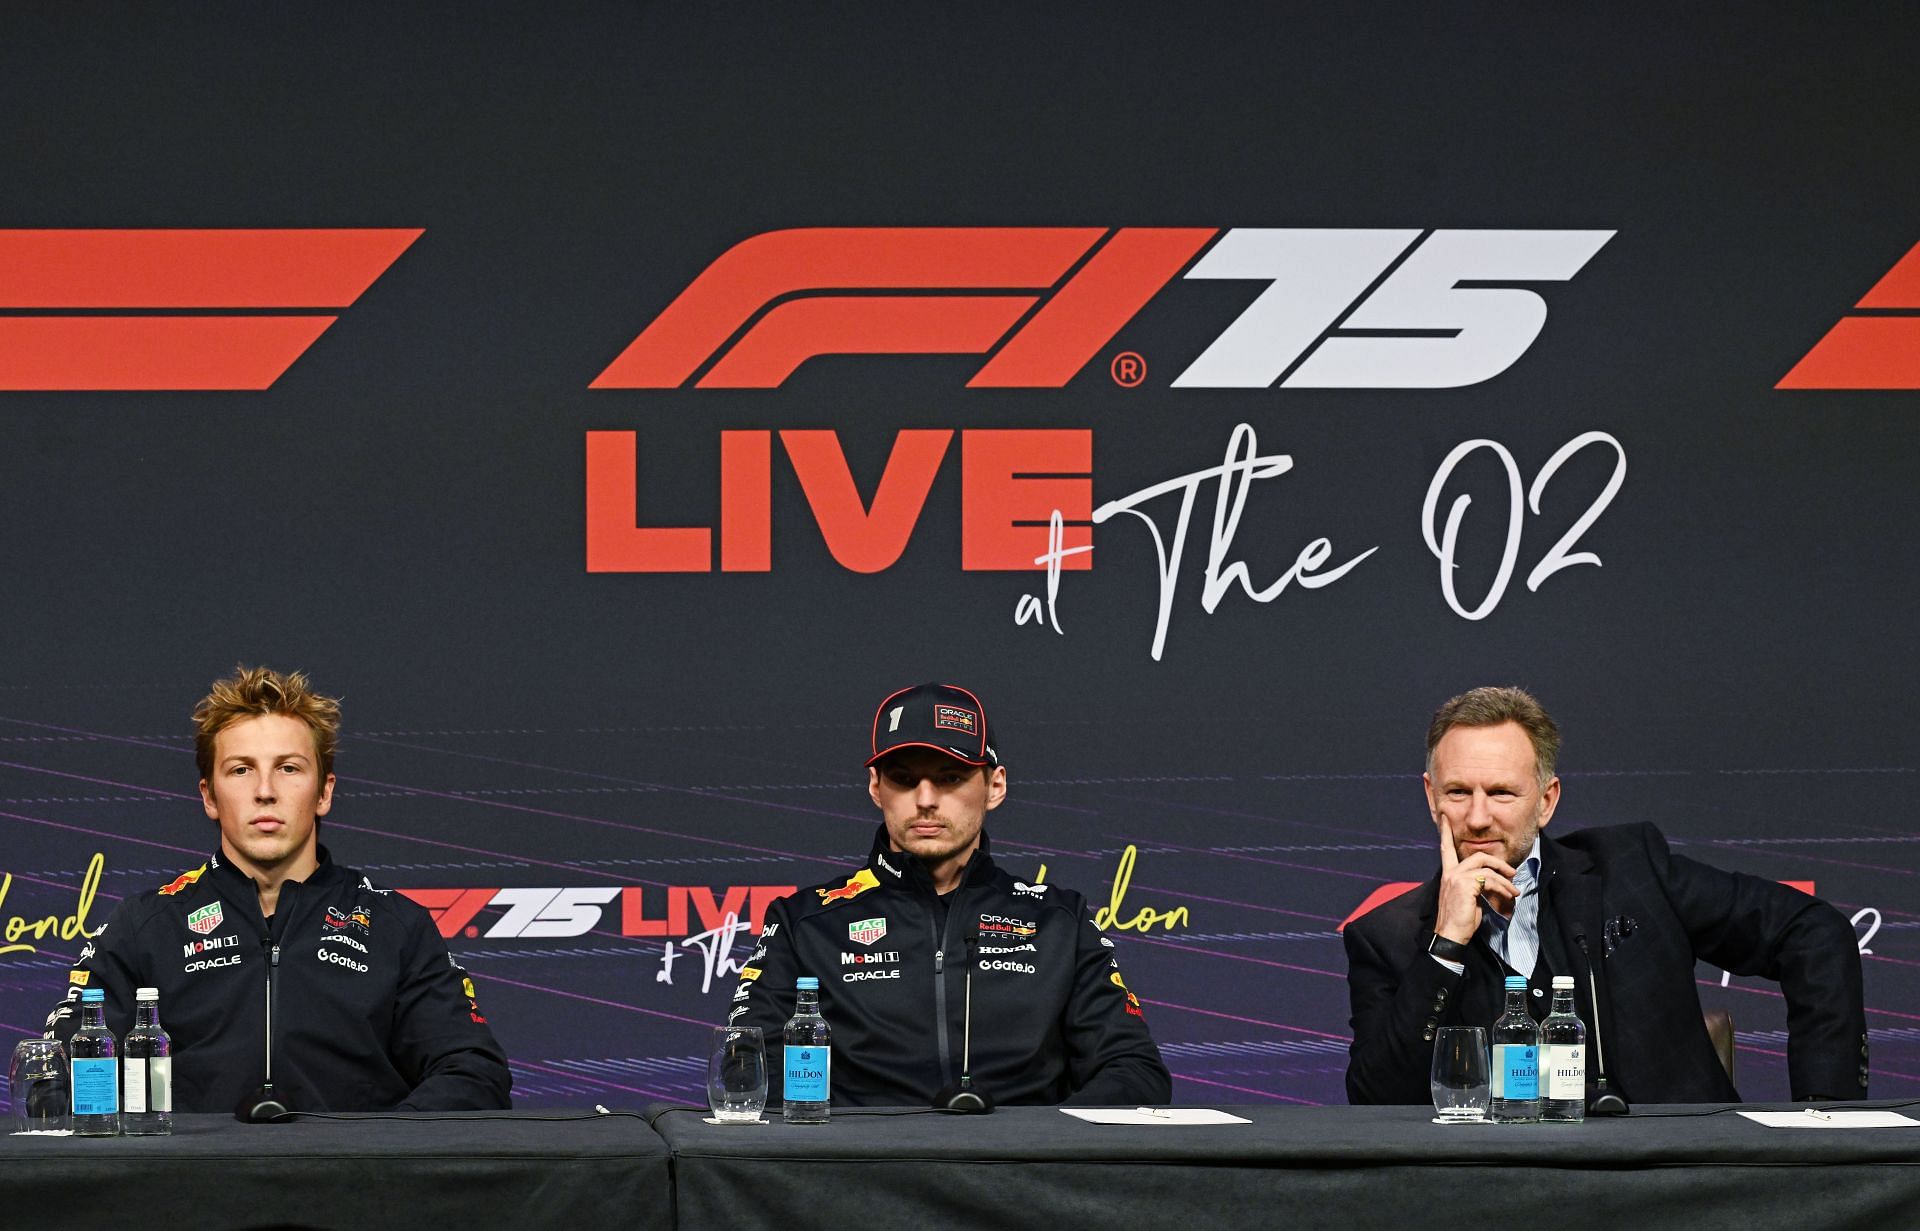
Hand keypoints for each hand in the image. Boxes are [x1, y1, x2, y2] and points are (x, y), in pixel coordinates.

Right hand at [1434, 817, 1516, 943]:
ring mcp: (1457, 877)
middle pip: (1478, 856)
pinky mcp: (1466, 885)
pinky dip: (1503, 888)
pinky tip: (1508, 897)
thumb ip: (1475, 886)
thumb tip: (1492, 884)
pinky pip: (1490, 880)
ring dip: (1505, 881)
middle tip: (1512, 873)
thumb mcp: (1467, 899)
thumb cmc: (1459, 920)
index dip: (1446, 832)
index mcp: (1448, 874)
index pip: (1446, 849)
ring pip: (1487, 868)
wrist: (1450, 935)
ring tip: (1514, 892)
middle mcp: (1451, 873)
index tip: (1444, 817)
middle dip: (1499, 863)